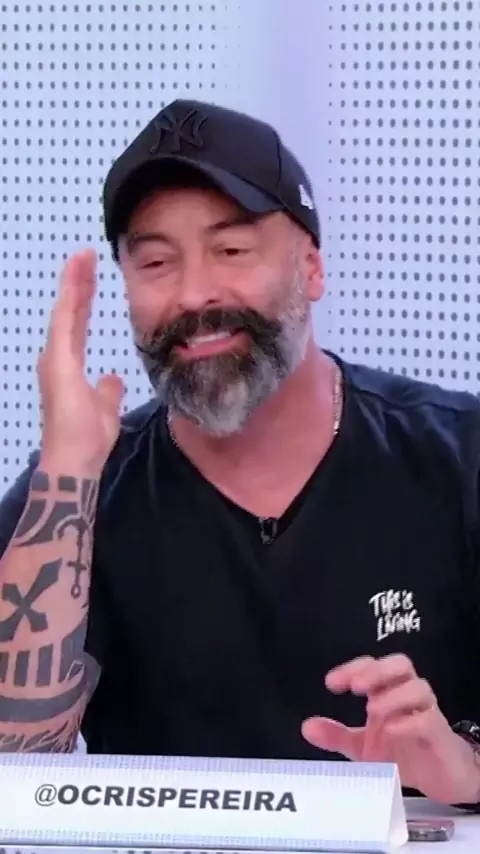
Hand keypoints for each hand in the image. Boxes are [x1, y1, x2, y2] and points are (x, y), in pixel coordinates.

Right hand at [38, 249, 124, 472]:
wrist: (75, 459)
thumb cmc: (87, 440)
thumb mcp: (105, 408)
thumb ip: (108, 391)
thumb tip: (113, 378)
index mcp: (68, 366)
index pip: (77, 324)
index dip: (83, 300)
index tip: (90, 277)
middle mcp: (58, 358)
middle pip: (69, 312)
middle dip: (78, 283)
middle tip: (86, 255)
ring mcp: (56, 357)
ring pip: (66, 310)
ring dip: (74, 282)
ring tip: (83, 256)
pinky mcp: (58, 360)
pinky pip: (66, 320)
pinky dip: (71, 295)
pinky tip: (77, 274)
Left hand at [302, 654, 479, 804]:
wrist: (440, 777)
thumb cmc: (403, 751)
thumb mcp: (362, 746)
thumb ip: (336, 735)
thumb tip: (307, 727)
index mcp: (388, 691)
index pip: (372, 666)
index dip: (353, 668)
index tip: (331, 683)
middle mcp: (408, 695)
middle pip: (400, 664)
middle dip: (376, 671)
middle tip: (355, 685)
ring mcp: (426, 712)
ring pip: (418, 687)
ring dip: (393, 696)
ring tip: (373, 710)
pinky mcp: (439, 735)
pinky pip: (428, 719)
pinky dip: (409, 722)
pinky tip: (392, 730)